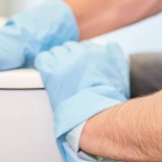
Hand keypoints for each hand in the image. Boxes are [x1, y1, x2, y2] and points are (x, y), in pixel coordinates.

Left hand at [34, 41, 129, 161]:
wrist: (95, 115)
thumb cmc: (108, 99)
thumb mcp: (120, 73)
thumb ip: (116, 55)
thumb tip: (110, 45)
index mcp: (95, 52)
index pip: (83, 45)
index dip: (80, 57)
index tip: (79, 67)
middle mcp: (80, 53)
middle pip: (69, 47)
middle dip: (69, 58)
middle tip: (69, 73)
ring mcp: (64, 62)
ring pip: (55, 51)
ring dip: (56, 61)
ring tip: (59, 76)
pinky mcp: (51, 72)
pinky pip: (42, 58)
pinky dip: (44, 63)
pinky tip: (48, 72)